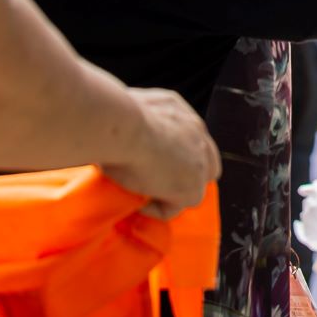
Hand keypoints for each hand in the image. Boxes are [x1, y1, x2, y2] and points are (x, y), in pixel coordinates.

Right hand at [102, 88, 220, 219]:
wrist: (121, 126)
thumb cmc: (111, 115)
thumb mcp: (123, 109)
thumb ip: (130, 121)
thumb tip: (111, 131)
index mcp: (176, 109)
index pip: (187, 134)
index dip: (173, 152)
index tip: (148, 160)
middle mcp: (195, 130)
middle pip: (205, 160)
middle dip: (183, 173)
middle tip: (153, 182)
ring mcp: (199, 161)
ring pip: (193, 186)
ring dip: (169, 192)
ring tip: (140, 193)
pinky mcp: (192, 188)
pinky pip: (174, 208)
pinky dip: (155, 208)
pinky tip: (136, 201)